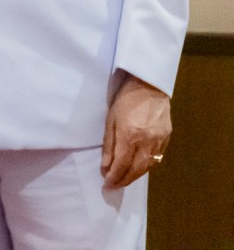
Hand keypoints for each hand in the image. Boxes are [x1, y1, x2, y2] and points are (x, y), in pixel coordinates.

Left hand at [102, 73, 171, 187]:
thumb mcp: (110, 120)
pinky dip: (147, 166)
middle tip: (115, 186)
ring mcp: (159, 140)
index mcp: (130, 135)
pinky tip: (139, 168)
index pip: (122, 163)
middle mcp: (146, 141)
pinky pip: (157, 158)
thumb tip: (106, 166)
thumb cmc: (125, 101)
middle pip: (137, 169)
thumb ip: (109, 144)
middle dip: (125, 180)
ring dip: (136, 176)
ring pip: (148, 166)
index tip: (106, 183)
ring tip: (125, 179)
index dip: (114, 176)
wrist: (149, 87)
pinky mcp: (167, 138)